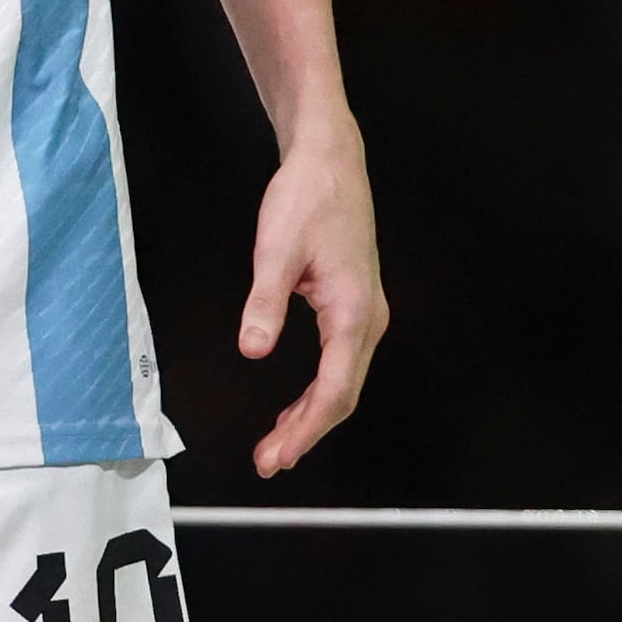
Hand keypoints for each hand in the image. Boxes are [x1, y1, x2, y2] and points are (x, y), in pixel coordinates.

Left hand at [239, 122, 386, 478]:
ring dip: (312, 416)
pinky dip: (318, 392)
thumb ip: (264, 303)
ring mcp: (365, 312)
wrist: (329, 161)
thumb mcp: (276, 250)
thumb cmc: (308, 198)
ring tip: (277, 443)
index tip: (276, 455)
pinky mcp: (354, 305)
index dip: (305, 429)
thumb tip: (254, 349)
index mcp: (352, 310)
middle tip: (269, 461)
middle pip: (343, 394)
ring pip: (344, 382)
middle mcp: (368, 318)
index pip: (334, 389)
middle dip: (307, 433)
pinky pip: (341, 363)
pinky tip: (295, 405)